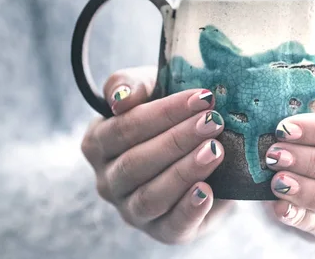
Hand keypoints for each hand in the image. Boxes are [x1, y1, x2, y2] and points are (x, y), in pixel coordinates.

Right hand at [80, 66, 233, 243]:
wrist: (207, 155)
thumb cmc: (171, 116)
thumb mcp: (152, 88)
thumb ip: (130, 84)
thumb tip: (120, 98)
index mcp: (98, 143)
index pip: (123, 128)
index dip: (163, 113)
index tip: (201, 98)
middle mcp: (109, 181)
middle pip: (136, 162)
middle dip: (178, 140)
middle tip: (213, 122)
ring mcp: (132, 210)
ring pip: (151, 195)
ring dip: (185, 171)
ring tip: (215, 151)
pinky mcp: (162, 231)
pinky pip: (172, 225)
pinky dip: (189, 209)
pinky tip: (207, 191)